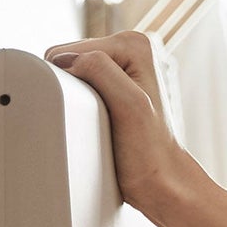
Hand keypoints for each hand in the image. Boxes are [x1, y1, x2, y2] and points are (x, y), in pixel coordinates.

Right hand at [44, 31, 191, 226]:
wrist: (160, 182)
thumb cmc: (148, 153)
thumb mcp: (128, 105)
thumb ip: (100, 69)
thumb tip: (66, 59)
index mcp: (134, 43)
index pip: (69, 52)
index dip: (70, 84)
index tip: (93, 111)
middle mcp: (129, 48)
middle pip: (67, 60)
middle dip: (72, 89)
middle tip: (95, 118)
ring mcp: (120, 66)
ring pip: (69, 75)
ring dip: (74, 99)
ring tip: (97, 121)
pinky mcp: (112, 85)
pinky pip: (76, 88)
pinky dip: (77, 105)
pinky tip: (94, 121)